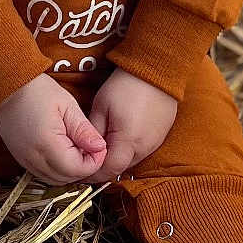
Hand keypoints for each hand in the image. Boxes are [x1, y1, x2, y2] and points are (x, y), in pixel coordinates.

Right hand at [0, 74, 106, 185]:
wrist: (7, 86)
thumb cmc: (36, 90)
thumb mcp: (67, 105)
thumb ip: (83, 130)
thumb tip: (100, 147)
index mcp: (46, 143)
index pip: (77, 168)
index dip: (94, 162)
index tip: (100, 148)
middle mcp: (33, 157)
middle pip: (66, 178)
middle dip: (84, 167)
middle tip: (91, 148)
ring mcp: (24, 160)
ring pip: (55, 180)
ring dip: (71, 171)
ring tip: (78, 149)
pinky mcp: (21, 159)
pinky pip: (43, 175)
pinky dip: (57, 170)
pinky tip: (63, 153)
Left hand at [81, 69, 176, 183]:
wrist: (156, 69)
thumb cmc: (125, 85)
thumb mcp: (100, 107)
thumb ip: (93, 133)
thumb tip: (85, 150)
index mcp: (128, 141)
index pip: (109, 170)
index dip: (94, 174)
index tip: (82, 170)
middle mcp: (144, 147)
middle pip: (121, 167)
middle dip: (105, 166)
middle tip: (90, 157)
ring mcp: (155, 142)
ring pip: (132, 160)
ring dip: (118, 157)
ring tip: (105, 144)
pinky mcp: (161, 136)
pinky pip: (143, 150)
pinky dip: (130, 148)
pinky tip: (122, 134)